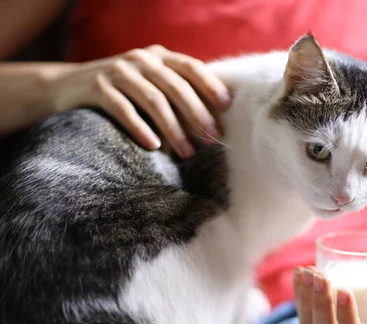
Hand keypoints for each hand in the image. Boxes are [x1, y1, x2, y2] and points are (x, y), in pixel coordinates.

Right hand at [50, 45, 230, 157]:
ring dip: (174, 128)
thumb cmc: (123, 93)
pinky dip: (141, 128)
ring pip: (153, 100)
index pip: (191, 67)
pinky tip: (154, 146)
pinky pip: (123, 109)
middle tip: (212, 138)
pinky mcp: (97, 87)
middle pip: (176, 86)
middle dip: (197, 114)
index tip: (227, 107)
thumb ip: (176, 91)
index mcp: (159, 56)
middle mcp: (141, 59)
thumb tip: (214, 121)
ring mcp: (118, 71)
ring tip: (187, 152)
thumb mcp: (150, 84)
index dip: (210, 85)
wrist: (68, 86)